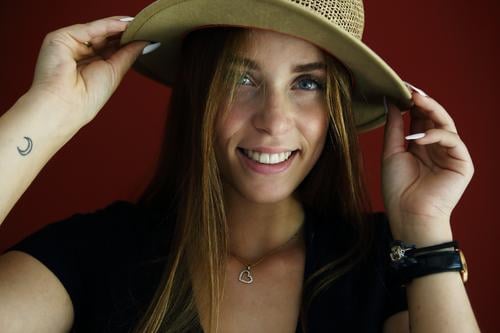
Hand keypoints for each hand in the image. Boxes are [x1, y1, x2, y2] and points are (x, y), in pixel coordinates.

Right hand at [28, 16, 147, 125]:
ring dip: (118, 27)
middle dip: (123, 32)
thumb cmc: (87, 98)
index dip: (126, 41)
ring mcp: (69, 45)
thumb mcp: (115, 71)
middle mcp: (78, 53)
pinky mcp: (61, 38)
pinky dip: (108, 25)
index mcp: (89, 64)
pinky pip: (88, 28)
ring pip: (97, 30)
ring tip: (137, 25)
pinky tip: (124, 25)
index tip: (144, 35)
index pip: (110, 47)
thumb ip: (128, 54)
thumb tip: (144, 42)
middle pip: (104, 37)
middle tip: (143, 27)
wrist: (67, 105)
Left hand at [381, 87, 473, 244]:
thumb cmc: (398, 189)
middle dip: (422, 102)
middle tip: (409, 89)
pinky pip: (452, 140)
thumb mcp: (391, 153)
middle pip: (434, 117)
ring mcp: (451, 154)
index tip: (400, 87)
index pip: (420, 118)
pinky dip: (436, 135)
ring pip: (445, 124)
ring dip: (431, 110)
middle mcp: (437, 147)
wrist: (408, 215)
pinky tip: (418, 137)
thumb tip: (391, 102)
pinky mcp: (462, 163)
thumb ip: (394, 127)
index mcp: (421, 145)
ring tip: (415, 100)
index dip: (411, 103)